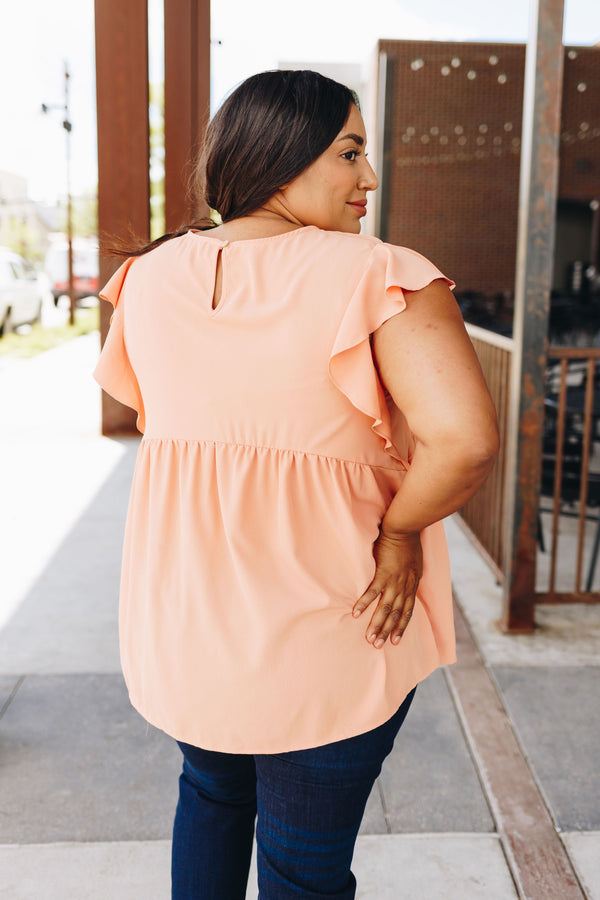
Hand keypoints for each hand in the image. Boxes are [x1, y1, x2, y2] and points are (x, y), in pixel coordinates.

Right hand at [353, 530, 422, 648]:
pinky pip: (372, 592)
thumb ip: (412, 576)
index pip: (408, 612)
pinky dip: (364, 604)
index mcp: (412, 586)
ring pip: (385, 608)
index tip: (396, 642)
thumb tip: (410, 583)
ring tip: (369, 638)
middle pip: (396, 615)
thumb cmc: (410, 543)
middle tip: (377, 646)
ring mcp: (393, 581)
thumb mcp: (417, 564)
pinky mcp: (382, 573)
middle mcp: (404, 587)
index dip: (401, 628)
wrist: (405, 529)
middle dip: (387, 632)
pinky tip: (355, 613)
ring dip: (376, 625)